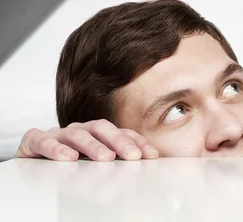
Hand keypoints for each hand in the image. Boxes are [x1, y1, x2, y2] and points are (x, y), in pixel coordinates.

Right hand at [15, 119, 158, 160]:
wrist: (29, 164)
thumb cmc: (66, 167)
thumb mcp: (94, 166)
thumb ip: (115, 167)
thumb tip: (143, 176)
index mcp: (96, 134)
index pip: (121, 133)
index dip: (137, 142)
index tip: (152, 155)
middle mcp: (79, 131)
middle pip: (102, 128)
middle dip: (120, 141)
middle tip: (133, 156)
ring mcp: (57, 134)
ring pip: (77, 134)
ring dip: (93, 145)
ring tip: (105, 158)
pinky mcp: (34, 141)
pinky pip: (43, 140)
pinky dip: (55, 148)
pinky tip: (68, 157)